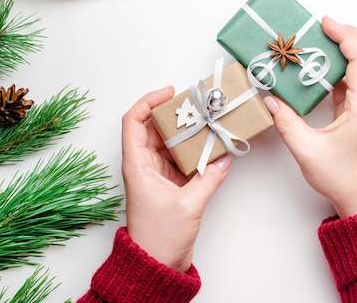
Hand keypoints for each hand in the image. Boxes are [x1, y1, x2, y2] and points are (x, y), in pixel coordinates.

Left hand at [121, 86, 231, 272]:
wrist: (156, 264)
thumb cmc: (158, 239)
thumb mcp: (187, 205)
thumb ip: (208, 179)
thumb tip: (222, 160)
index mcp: (137, 165)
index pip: (134, 122)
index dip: (148, 102)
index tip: (169, 93)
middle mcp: (144, 165)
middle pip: (155, 128)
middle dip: (176, 114)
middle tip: (197, 106)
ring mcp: (157, 173)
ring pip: (171, 142)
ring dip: (188, 132)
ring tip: (207, 123)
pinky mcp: (170, 183)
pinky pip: (182, 158)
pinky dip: (195, 151)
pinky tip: (211, 147)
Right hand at [263, 17, 356, 217]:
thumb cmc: (341, 178)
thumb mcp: (306, 150)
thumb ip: (286, 122)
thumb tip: (270, 99)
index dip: (345, 35)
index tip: (326, 23)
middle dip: (352, 34)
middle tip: (327, 26)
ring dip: (351, 49)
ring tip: (325, 41)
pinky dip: (346, 67)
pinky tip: (324, 68)